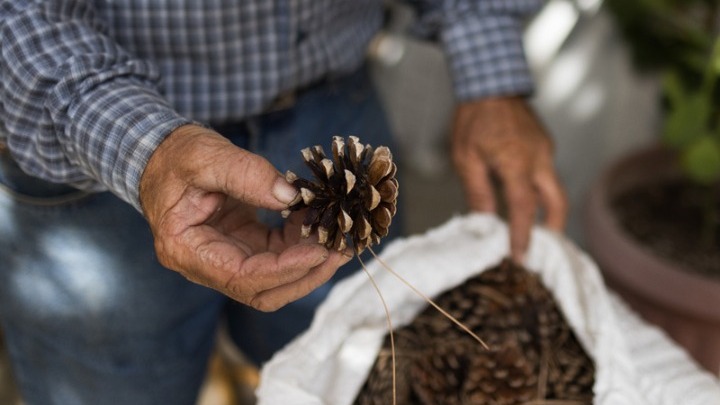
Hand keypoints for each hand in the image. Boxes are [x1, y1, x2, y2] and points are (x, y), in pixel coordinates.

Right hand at [139, 125, 352, 310]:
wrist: (161, 152)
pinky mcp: (242, 243)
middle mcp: (204, 263)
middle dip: (304, 276)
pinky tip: (319, 222)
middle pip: (262, 290)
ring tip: (339, 239)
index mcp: (185, 250)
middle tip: (340, 252)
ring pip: (273, 278)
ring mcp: (225, 255)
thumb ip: (246, 174)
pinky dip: (300, 243)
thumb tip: (289, 196)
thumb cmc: (175, 155)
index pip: (242, 277)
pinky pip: (276, 253)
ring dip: (308, 263)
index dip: (284, 269)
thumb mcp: (206, 156)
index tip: (319, 251)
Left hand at [451, 97, 566, 262]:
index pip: (525, 209)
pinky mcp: (544, 144)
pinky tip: (526, 199)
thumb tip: (484, 222)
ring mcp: (545, 150)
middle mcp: (539, 158)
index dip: (523, 236)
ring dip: (548, 211)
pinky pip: (546, 173)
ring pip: (554, 189)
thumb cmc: (473, 118)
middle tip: (544, 249)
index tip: (519, 258)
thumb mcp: (466, 158)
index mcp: (517, 163)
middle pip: (557, 203)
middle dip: (554, 229)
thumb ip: (478, 191)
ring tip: (536, 230)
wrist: (491, 81)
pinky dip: (540, 191)